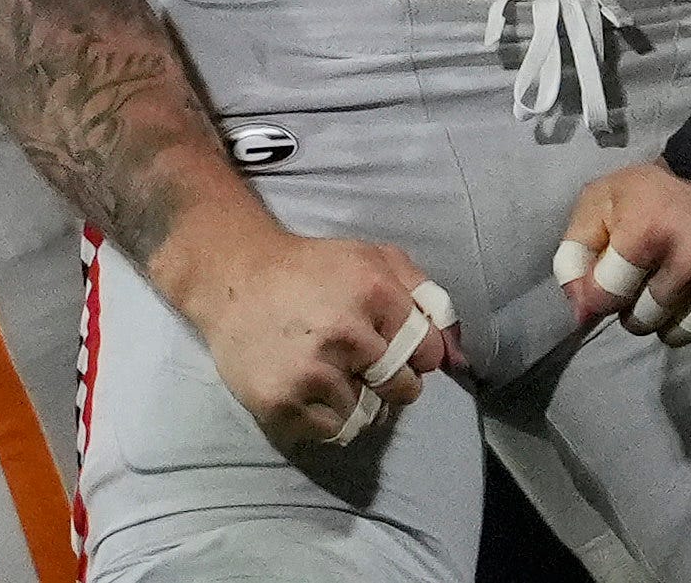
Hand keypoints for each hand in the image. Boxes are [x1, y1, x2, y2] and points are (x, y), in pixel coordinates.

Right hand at [164, 208, 458, 450]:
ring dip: (352, 397)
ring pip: (366, 412)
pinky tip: (305, 386)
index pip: (427, 353)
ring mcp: (313, 371)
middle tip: (357, 362)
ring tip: (323, 368)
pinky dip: (324, 417)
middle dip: (389, 381)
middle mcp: (347, 333)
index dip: (414, 355)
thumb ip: (422, 293)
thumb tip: (456, 348)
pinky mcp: (282, 403)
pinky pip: (331, 432)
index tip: (390, 348)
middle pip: (403, 389)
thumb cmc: (312, 269)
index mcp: (374, 292)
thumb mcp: (372, 257)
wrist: (234, 277)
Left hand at [554, 161, 690, 351]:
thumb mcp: (605, 200)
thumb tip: (579, 308)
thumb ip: (577, 249)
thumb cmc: (662, 192)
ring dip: (670, 320)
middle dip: (637, 306)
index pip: (605, 295)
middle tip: (652, 274)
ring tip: (680, 284)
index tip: (608, 283)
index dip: (599, 294)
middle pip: (640, 321)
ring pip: (677, 335)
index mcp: (649, 227)